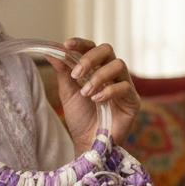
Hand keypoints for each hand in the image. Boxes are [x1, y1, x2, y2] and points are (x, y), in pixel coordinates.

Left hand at [47, 38, 139, 152]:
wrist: (87, 142)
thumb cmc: (80, 118)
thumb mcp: (68, 93)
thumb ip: (63, 73)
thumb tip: (52, 52)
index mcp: (96, 68)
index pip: (91, 47)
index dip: (80, 43)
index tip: (66, 45)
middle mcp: (111, 73)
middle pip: (107, 50)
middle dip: (90, 58)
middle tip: (76, 74)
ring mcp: (124, 85)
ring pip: (119, 65)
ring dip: (99, 76)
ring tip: (86, 93)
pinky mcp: (132, 100)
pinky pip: (125, 87)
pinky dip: (108, 91)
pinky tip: (96, 100)